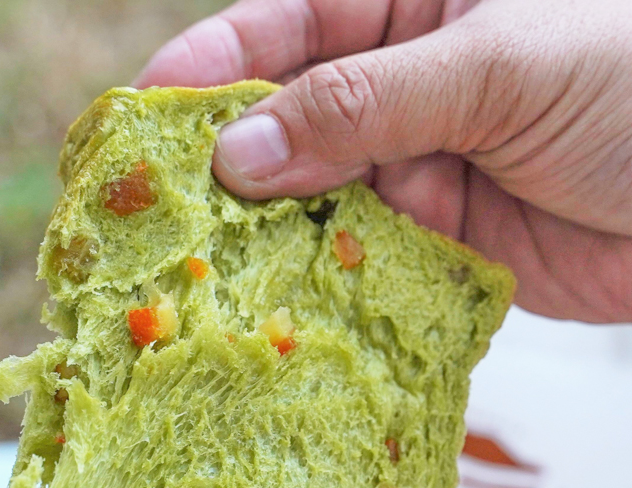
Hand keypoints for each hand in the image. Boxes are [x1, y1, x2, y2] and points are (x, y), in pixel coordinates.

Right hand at [134, 0, 631, 323]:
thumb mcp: (499, 65)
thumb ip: (365, 103)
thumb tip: (243, 151)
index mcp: (413, 6)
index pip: (287, 27)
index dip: (212, 67)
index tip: (145, 113)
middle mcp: (401, 88)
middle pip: (286, 123)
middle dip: (228, 165)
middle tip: (163, 212)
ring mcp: (413, 170)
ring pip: (311, 201)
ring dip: (267, 235)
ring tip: (206, 269)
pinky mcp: (431, 245)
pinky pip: (357, 261)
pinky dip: (321, 281)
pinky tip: (281, 301)